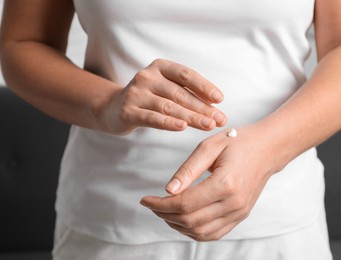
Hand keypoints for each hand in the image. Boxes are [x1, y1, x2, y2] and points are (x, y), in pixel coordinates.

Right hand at [97, 59, 226, 134]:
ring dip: (192, 117)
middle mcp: (147, 76)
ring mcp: (136, 93)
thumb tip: (216, 107)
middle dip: (203, 107)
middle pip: (180, 93)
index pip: (186, 75)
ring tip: (209, 125)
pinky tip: (183, 127)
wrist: (112, 109)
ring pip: (169, 106)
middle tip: (220, 119)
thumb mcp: (166, 89)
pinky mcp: (128, 111)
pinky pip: (152, 118)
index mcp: (160, 67)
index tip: (220, 99)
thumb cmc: (148, 99)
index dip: (204, 86)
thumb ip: (187, 94)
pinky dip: (169, 123)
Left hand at [140, 124, 283, 240]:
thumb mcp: (210, 147)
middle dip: (165, 215)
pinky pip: (213, 233)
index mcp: (226, 184)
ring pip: (200, 232)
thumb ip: (188, 170)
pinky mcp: (240, 216)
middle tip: (152, 204)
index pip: (185, 204)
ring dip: (177, 225)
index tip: (145, 199)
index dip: (160, 205)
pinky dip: (194, 231)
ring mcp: (239, 213)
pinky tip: (182, 219)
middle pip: (190, 221)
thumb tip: (168, 190)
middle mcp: (234, 204)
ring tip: (164, 211)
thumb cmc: (239, 142)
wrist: (268, 149)